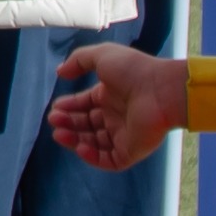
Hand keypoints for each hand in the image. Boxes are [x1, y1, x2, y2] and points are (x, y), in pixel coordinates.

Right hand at [43, 40, 183, 170]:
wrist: (161, 90)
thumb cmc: (134, 71)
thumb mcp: (102, 56)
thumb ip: (78, 60)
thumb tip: (60, 72)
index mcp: (110, 96)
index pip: (85, 105)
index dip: (69, 107)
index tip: (56, 108)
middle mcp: (116, 116)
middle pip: (86, 125)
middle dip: (68, 124)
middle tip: (54, 121)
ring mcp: (123, 135)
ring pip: (93, 144)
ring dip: (75, 140)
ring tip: (60, 134)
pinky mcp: (130, 151)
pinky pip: (108, 160)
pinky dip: (92, 157)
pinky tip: (80, 147)